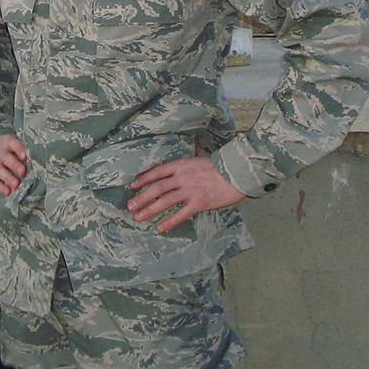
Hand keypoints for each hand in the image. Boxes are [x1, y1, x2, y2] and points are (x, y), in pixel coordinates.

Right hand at [0, 133, 27, 195]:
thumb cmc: (7, 148)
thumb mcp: (13, 142)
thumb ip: (24, 148)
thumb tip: (40, 157)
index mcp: (8, 142)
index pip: (14, 144)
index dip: (19, 149)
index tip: (25, 156)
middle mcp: (0, 153)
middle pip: (7, 159)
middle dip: (15, 166)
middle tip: (23, 172)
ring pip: (1, 171)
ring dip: (9, 178)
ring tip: (16, 185)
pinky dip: (0, 188)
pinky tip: (8, 192)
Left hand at [128, 157, 245, 232]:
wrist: (238, 173)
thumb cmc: (221, 165)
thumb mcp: (203, 155)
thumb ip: (194, 151)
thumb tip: (194, 141)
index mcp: (181, 164)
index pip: (157, 172)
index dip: (143, 179)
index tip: (132, 186)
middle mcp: (182, 177)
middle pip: (157, 188)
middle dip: (141, 197)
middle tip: (130, 206)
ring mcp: (190, 190)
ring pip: (165, 202)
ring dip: (149, 210)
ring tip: (139, 218)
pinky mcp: (199, 203)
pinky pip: (180, 215)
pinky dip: (169, 222)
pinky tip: (160, 228)